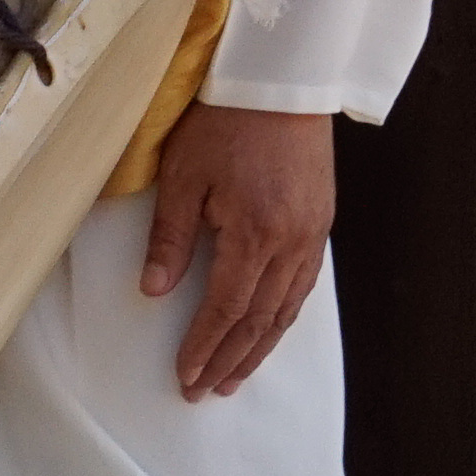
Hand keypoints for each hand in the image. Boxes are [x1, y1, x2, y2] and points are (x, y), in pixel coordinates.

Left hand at [139, 104, 336, 399]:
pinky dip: (284, 316)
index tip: (186, 375)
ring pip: (287, 308)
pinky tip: (269, 330)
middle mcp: (291, 243)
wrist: (280, 84)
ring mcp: (312, 235)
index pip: (226, 308)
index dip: (205, 346)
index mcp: (255, 234)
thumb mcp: (183, 176)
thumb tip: (154, 292)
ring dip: (260, 346)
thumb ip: (170, 237)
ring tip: (235, 376)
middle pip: (260, 319)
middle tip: (205, 391)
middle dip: (231, 359)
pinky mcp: (321, 224)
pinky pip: (304, 285)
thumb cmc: (223, 123)